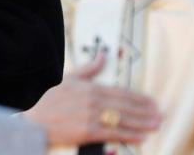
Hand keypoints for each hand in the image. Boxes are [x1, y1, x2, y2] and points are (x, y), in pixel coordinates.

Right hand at [23, 51, 160, 145]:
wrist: (33, 121)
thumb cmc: (49, 100)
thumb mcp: (69, 78)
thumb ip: (90, 68)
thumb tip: (103, 54)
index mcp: (90, 87)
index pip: (121, 92)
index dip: (139, 98)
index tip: (152, 102)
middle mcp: (93, 101)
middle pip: (125, 106)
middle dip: (145, 112)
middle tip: (160, 115)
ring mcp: (91, 116)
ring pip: (122, 120)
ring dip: (142, 123)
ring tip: (155, 125)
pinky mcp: (87, 132)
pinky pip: (112, 133)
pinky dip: (128, 136)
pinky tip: (140, 138)